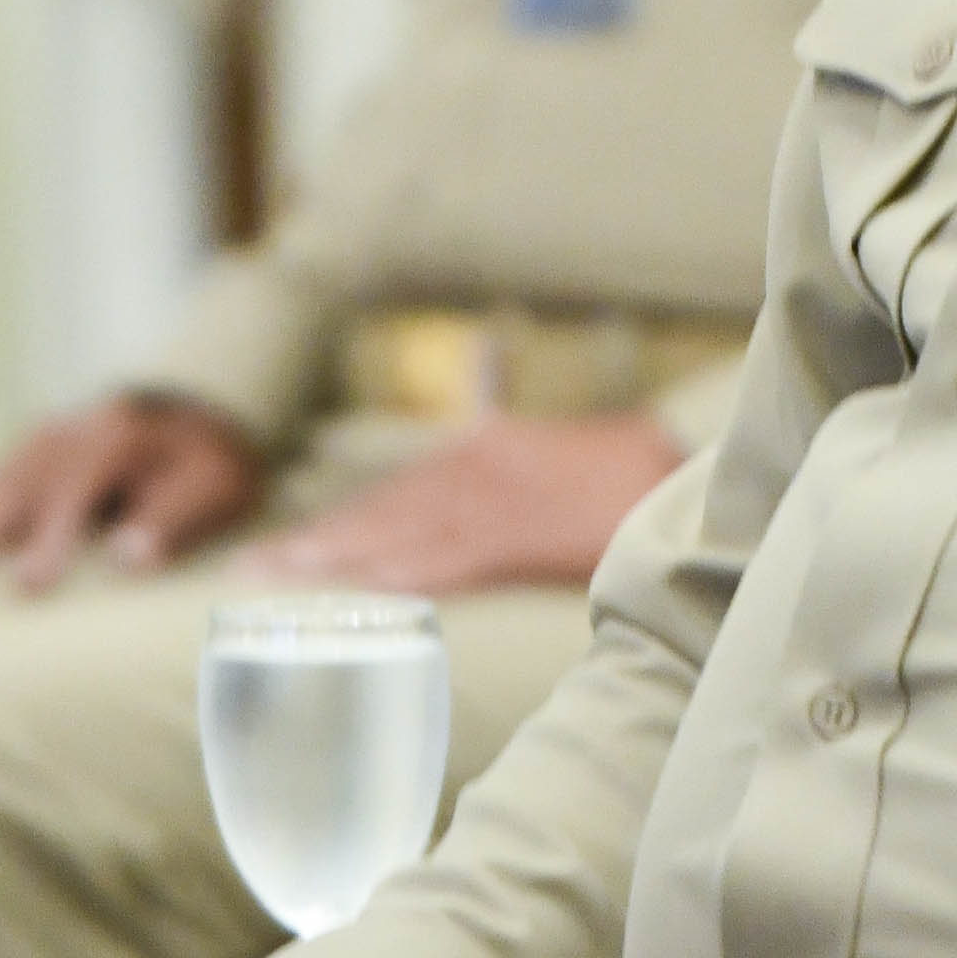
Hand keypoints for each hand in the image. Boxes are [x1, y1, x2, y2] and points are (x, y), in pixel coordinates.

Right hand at [0, 391, 267, 587]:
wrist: (195, 407)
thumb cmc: (210, 461)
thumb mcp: (213, 486)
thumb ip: (174, 519)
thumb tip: (128, 560)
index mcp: (110, 445)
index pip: (76, 497)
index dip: (53, 539)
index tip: (28, 584)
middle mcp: (57, 443)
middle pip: (9, 490)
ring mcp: (25, 452)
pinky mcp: (8, 466)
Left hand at [235, 413, 684, 596]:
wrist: (702, 481)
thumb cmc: (642, 473)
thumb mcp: (569, 443)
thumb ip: (513, 423)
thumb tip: (481, 364)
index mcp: (492, 449)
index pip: (401, 492)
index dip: (343, 521)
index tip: (290, 548)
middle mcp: (484, 467)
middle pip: (385, 512)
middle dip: (321, 542)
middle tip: (254, 572)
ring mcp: (500, 501)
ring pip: (401, 535)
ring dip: (340, 560)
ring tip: (281, 582)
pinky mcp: (522, 535)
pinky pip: (447, 562)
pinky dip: (400, 577)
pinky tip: (360, 593)